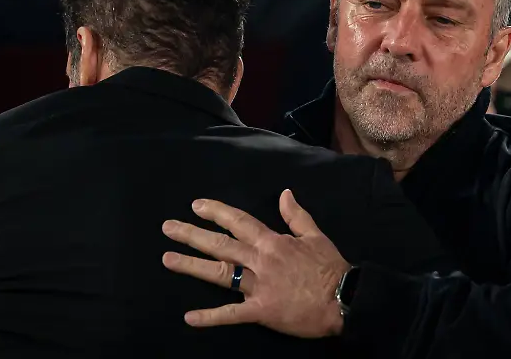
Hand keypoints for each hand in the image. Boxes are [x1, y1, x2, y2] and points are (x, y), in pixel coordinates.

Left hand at [162, 190, 350, 337]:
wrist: (343, 299)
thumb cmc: (330, 268)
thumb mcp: (315, 235)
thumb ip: (296, 215)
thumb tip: (285, 193)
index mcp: (272, 242)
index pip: (238, 221)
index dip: (216, 213)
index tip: (196, 206)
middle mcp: (260, 260)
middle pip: (220, 244)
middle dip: (192, 235)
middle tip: (168, 228)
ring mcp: (258, 286)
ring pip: (219, 274)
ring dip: (191, 266)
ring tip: (167, 260)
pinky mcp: (260, 310)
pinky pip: (231, 314)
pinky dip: (210, 317)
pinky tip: (189, 317)